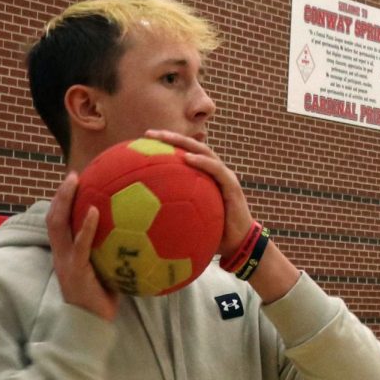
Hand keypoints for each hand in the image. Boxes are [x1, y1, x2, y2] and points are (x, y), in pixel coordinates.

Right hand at [46, 172, 119, 321]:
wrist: (93, 325)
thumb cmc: (104, 299)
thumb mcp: (108, 270)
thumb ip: (114, 250)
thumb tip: (140, 231)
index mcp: (67, 254)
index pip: (60, 223)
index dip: (63, 202)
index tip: (75, 181)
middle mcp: (62, 255)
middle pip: (53, 218)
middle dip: (60, 195)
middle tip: (73, 175)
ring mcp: (65, 262)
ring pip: (57, 225)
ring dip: (64, 201)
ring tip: (74, 182)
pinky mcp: (75, 272)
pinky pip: (79, 245)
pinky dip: (85, 227)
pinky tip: (94, 210)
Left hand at [143, 130, 253, 260]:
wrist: (238, 246)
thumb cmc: (211, 235)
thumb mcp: (187, 223)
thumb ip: (170, 216)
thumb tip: (141, 221)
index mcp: (203, 178)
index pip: (184, 155)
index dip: (166, 146)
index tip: (143, 142)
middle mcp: (213, 173)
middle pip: (191, 147)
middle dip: (170, 137)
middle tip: (149, 133)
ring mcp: (224, 177)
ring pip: (203, 152)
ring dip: (184, 142)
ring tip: (165, 137)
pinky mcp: (232, 185)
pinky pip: (215, 169)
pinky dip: (201, 161)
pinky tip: (186, 157)